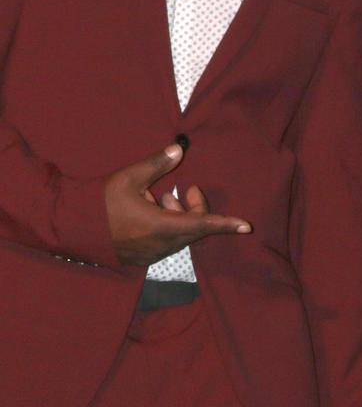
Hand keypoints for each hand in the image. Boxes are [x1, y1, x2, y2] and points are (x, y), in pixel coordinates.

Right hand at [104, 143, 250, 265]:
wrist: (68, 227)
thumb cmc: (99, 201)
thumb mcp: (129, 177)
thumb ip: (157, 164)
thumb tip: (179, 149)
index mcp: (160, 227)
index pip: (202, 225)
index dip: (225, 224)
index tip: (246, 226)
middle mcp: (159, 246)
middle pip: (193, 229)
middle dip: (196, 208)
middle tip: (187, 188)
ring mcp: (149, 255)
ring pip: (180, 235)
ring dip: (179, 216)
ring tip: (161, 197)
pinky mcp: (140, 257)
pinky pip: (166, 242)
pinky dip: (167, 226)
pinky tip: (151, 210)